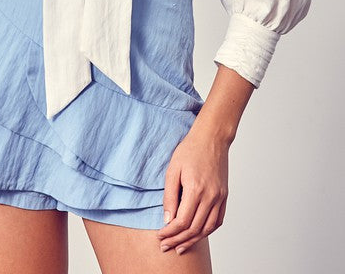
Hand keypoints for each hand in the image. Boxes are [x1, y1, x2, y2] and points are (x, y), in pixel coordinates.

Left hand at [156, 127, 228, 254]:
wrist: (212, 138)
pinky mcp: (224, 196)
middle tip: (166, 246)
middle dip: (178, 240)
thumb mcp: (173, 169)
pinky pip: (218, 221)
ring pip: (207, 228)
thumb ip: (170, 195)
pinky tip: (197, 235)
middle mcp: (211, 196)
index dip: (170, 232)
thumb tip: (167, 219)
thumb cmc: (190, 150)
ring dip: (193, 240)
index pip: (182, 221)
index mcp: (196, 188)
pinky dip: (207, 231)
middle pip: (194, 229)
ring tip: (180, 247)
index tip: (160, 236)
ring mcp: (220, 197)